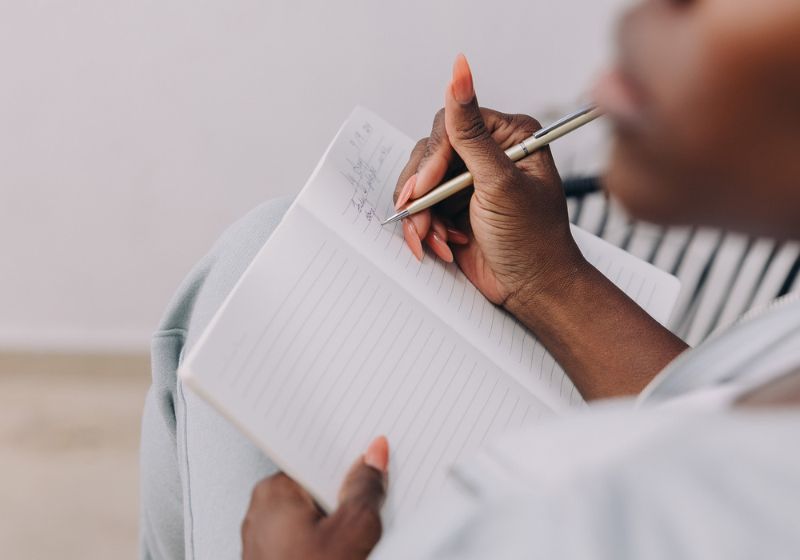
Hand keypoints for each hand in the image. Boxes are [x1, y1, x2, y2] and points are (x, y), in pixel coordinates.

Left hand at [242, 437, 388, 559]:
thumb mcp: (355, 530)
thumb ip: (366, 487)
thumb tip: (372, 458)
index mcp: (273, 491)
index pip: (318, 458)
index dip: (349, 464)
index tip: (371, 465)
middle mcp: (260, 511)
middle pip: (316, 489)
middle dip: (345, 499)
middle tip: (370, 511)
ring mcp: (263, 541)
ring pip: (312, 518)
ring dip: (337, 527)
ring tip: (356, 544)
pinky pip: (304, 541)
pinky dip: (325, 546)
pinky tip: (343, 555)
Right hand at [394, 54, 586, 308]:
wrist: (533, 291)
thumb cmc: (533, 240)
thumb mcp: (500, 183)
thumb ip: (471, 133)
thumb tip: (459, 72)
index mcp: (509, 137)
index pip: (452, 126)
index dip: (433, 158)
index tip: (424, 188)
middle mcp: (488, 155)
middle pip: (430, 156)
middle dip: (424, 193)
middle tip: (420, 219)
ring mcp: (469, 183)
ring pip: (421, 186)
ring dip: (423, 217)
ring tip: (437, 241)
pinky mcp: (456, 209)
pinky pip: (423, 210)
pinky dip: (425, 230)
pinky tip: (443, 246)